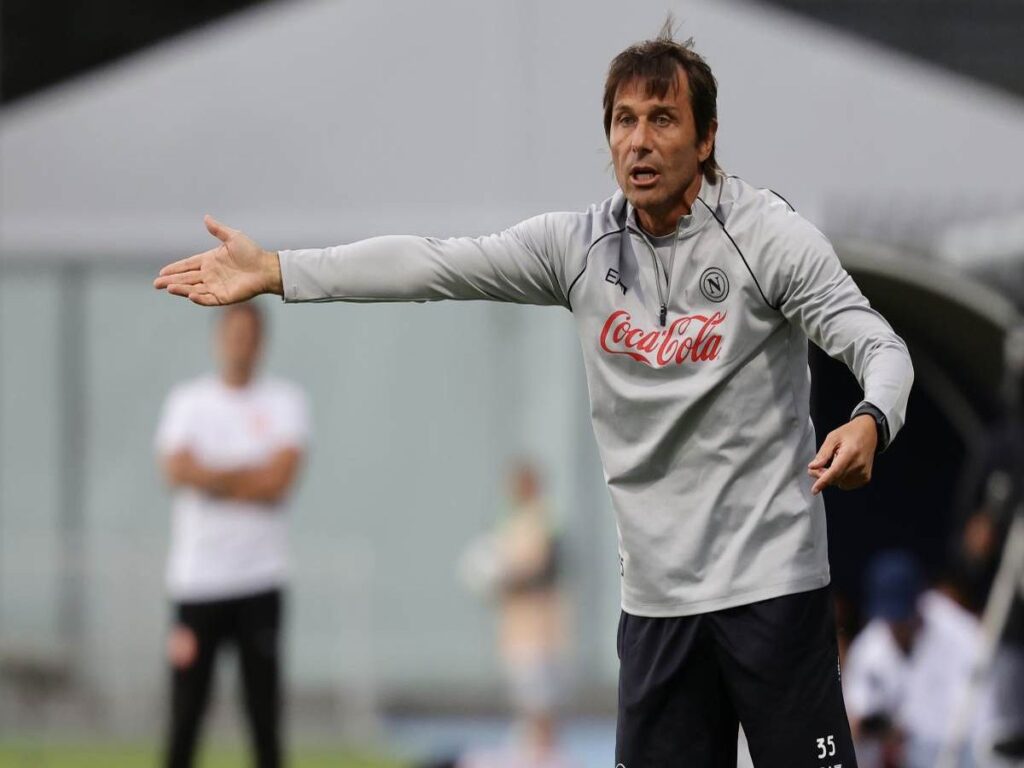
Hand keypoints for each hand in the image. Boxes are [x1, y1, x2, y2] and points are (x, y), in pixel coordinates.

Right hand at [153, 215, 281, 304]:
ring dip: (181, 289)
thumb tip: (206, 217)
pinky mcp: (224, 297)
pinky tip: (189, 294)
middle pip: (186, 278)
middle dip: (171, 281)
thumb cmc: (252, 253)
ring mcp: (216, 286)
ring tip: (168, 288)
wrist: (266, 268)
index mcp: (209, 261)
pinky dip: (199, 298)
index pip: (187, 265)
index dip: (175, 268)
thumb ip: (218, 230)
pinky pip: (208, 299)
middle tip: (156, 284)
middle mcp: (210, 275)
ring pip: (193, 289)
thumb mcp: (233, 237)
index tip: (161, 272)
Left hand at [807, 415, 877, 494]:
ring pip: (840, 483)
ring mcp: (864, 473)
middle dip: (822, 475)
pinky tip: (842, 467)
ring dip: (832, 477)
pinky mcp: (866, 478)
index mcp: (850, 453)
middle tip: (817, 466)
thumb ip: (823, 453)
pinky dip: (840, 479)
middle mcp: (859, 465)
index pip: (835, 472)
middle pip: (835, 479)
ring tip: (834, 462)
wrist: (870, 432)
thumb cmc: (851, 433)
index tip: (814, 490)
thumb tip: (813, 467)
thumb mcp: (833, 437)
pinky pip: (847, 484)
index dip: (823, 481)